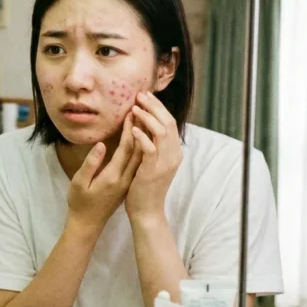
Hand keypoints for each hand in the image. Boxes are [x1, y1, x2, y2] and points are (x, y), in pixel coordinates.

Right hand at [66, 114, 142, 233]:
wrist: (88, 224)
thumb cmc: (79, 202)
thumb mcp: (78, 183)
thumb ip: (90, 164)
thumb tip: (100, 145)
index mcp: (113, 176)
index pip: (126, 148)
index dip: (130, 129)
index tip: (130, 112)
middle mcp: (125, 178)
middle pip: (138, 149)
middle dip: (141, 129)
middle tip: (141, 111)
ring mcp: (129, 181)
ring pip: (142, 156)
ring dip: (144, 137)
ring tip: (145, 120)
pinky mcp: (129, 183)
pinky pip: (139, 162)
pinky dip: (142, 148)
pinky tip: (141, 138)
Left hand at [126, 91, 182, 222]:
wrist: (146, 210)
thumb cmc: (145, 186)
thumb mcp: (151, 161)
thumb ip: (151, 144)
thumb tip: (144, 123)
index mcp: (174, 151)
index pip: (169, 122)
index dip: (158, 107)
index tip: (145, 95)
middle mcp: (173, 155)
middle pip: (168, 122)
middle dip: (154, 106)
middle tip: (139, 95)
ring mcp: (165, 163)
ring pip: (161, 132)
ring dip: (147, 117)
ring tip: (134, 109)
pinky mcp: (152, 170)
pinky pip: (150, 148)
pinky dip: (142, 136)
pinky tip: (132, 129)